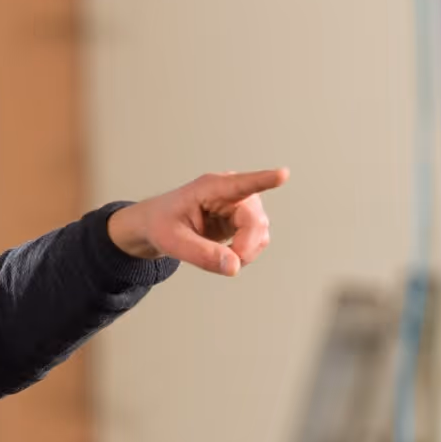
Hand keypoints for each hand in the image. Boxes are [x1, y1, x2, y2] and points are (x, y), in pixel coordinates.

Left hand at [107, 168, 288, 275]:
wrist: (158, 225)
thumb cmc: (162, 224)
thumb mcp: (173, 241)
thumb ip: (202, 254)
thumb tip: (234, 267)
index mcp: (211, 188)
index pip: (241, 184)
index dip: (264, 180)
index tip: (282, 174)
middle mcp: (231, 193)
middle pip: (255, 220)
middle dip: (245, 246)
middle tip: (229, 263)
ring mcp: (240, 206)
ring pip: (260, 232)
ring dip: (245, 251)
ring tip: (218, 256)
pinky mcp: (243, 220)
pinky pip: (257, 240)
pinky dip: (245, 253)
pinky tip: (226, 253)